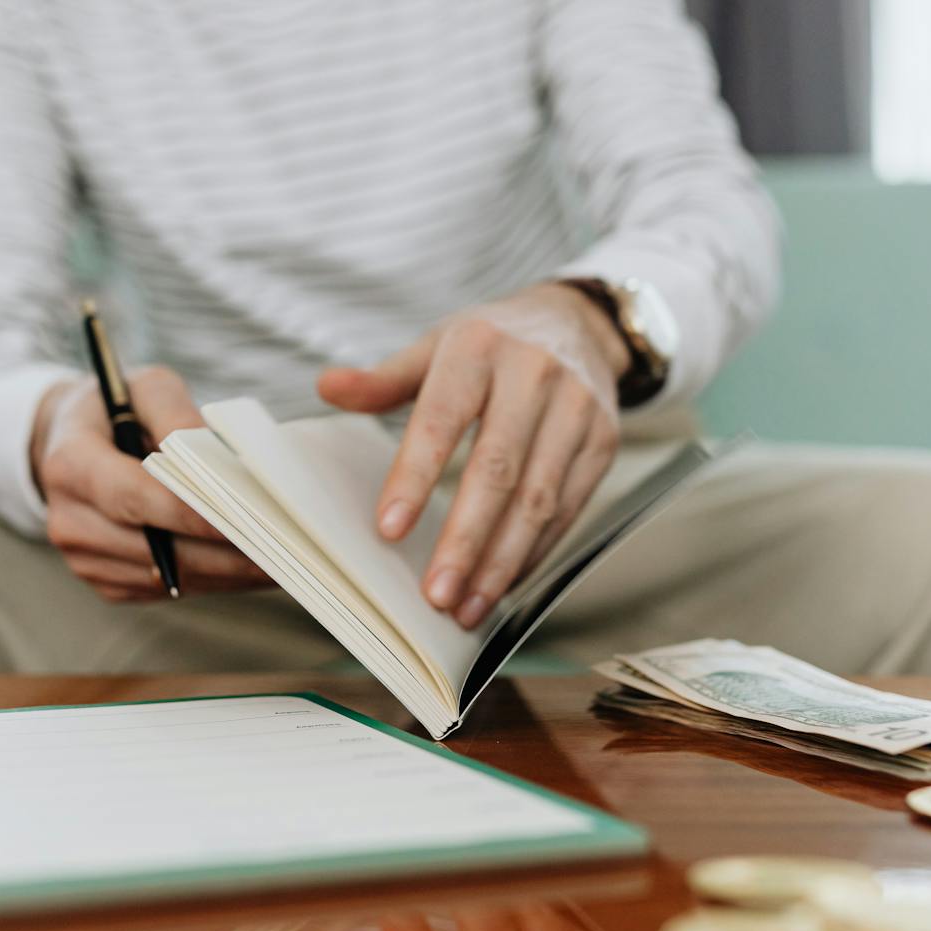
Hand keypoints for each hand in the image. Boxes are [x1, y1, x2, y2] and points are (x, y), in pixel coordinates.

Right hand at [30, 367, 269, 600]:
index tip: (243, 520)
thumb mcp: (143, 387)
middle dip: (222, 550)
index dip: (188, 513)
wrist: (69, 445)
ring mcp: (84, 559)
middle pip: (156, 547)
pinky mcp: (105, 583)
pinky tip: (250, 568)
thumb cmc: (117, 408)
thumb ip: (174, 412)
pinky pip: (166, 589)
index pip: (133, 497)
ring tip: (282, 561)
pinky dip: (212, 580)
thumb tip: (207, 452)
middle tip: (283, 547)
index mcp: (69, 465)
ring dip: (226, 573)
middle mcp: (69, 520)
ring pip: (168, 576)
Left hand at [318, 283, 627, 627]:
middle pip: (497, 470)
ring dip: (501, 562)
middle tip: (435, 594)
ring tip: (467, 606)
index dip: (415, 477)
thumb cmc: (492, 344)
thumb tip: (326, 387)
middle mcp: (534, 374)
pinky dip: (534, 553)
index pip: (442, 420)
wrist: (578, 323)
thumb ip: (383, 379)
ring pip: (538, 499)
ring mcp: (576, 409)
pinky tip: (504, 584)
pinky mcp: (603, 441)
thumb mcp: (436, 347)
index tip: (389, 529)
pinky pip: (568, 508)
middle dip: (465, 540)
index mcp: (479, 347)